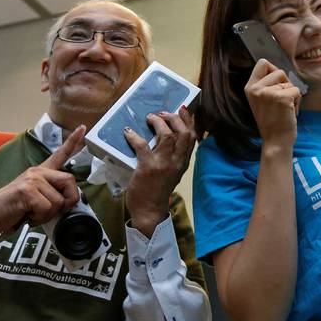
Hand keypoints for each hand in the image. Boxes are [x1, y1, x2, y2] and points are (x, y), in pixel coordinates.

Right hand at [0, 125, 85, 233]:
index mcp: (40, 173)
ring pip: (58, 201)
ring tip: (32, 213)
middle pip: (69, 181)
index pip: (59, 154)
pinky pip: (46, 208)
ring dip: (47, 215)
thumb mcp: (34, 199)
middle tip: (51, 211)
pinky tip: (27, 215)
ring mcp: (32, 180)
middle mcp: (37, 172)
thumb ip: (50, 195)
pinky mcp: (26, 190)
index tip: (83, 128)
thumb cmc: (12, 208)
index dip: (73, 141)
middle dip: (67, 201)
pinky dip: (39, 218)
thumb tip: (67, 202)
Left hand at [125, 106, 196, 236]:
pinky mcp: (147, 167)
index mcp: (183, 162)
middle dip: (174, 118)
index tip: (182, 109)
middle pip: (182, 133)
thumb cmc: (159, 191)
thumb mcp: (173, 173)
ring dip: (157, 123)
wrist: (150, 211)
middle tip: (163, 113)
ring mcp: (163, 164)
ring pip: (166, 135)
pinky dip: (134, 136)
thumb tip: (167, 137)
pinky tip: (128, 132)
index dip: (188, 120)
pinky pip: (142, 145)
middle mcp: (176, 162)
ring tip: (150, 118)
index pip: (192, 137)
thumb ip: (173, 157)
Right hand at [244, 58, 299, 148]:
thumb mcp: (261, 100)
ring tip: (285, 109)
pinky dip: (298, 101)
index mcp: (250, 88)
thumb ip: (266, 84)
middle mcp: (256, 89)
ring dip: (292, 94)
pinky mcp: (281, 98)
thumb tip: (280, 71)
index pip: (262, 63)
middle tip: (282, 101)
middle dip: (285, 84)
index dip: (273, 70)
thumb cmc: (272, 121)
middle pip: (279, 71)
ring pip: (289, 82)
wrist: (275, 141)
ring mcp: (268, 93)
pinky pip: (297, 91)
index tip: (276, 83)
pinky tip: (290, 112)